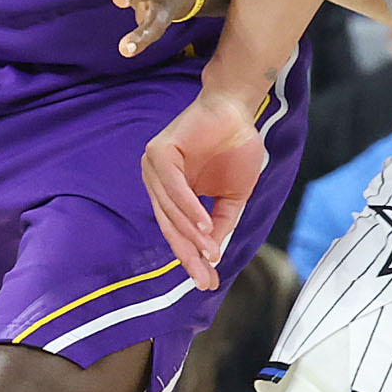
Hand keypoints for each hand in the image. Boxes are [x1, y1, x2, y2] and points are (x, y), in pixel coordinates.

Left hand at [141, 88, 268, 291]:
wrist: (237, 109)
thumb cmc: (236, 147)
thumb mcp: (232, 196)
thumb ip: (220, 223)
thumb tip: (214, 254)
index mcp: (169, 193)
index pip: (177, 232)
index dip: (192, 259)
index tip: (208, 282)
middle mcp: (156, 182)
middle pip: (171, 227)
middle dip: (189, 256)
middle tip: (205, 279)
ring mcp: (154, 167)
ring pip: (171, 211)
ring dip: (192, 234)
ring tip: (211, 254)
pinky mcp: (159, 153)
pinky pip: (174, 188)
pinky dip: (189, 208)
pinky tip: (204, 225)